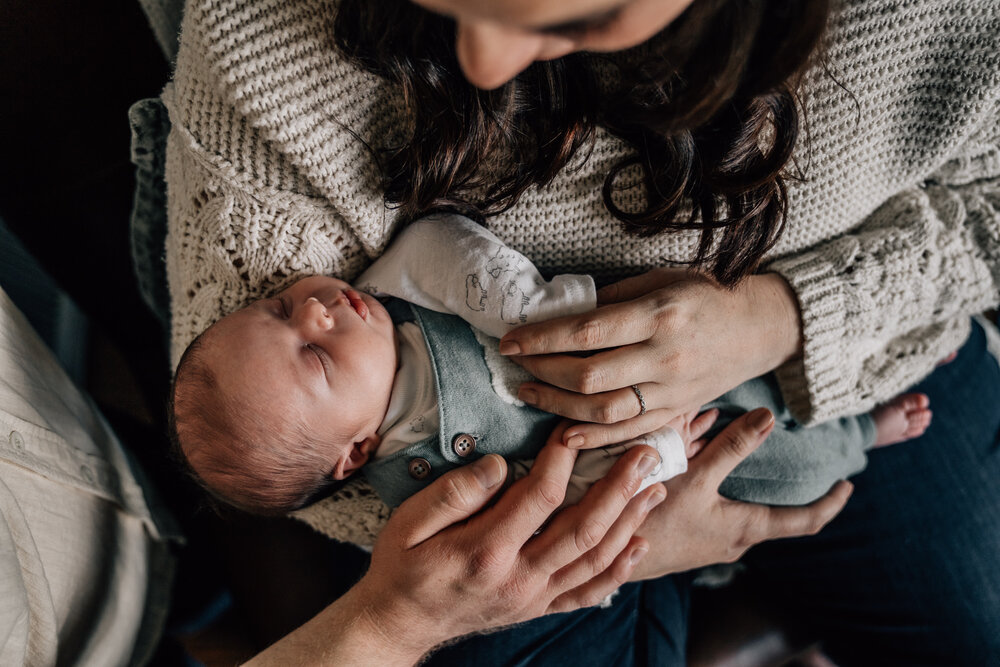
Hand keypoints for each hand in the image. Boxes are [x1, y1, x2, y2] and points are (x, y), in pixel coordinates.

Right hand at [304, 428, 664, 663]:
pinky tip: (638, 544)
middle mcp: (518, 578)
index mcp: (485, 551)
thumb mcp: (408, 523)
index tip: (572, 428)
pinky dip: (619, 570)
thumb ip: (453, 493)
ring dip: (629, 522)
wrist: (399, 624)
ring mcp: (533, 597)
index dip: (560, 459)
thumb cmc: (402, 567)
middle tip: (645, 454)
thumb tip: (497, 465)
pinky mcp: (538, 607)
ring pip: (595, 558)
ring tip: (654, 488)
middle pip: (583, 529)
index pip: (538, 497)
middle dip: (619, 488)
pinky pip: (588, 591)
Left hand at [499, 269, 802, 446]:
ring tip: (527, 393)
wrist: (759, 328)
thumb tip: (561, 315)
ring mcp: (672, 391)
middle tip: (516, 364)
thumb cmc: (705, 295)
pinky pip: (629, 432)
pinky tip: (562, 434)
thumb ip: (612, 300)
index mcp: (658, 315)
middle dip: (542, 371)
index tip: (511, 340)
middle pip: (589, 376)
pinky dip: (593, 438)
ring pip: (604, 411)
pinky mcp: (676, 412)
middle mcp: (664, 357)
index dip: (542, 339)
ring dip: (557, 406)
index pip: (587, 332)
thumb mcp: (660, 281)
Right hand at [629, 408, 852, 579]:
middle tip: (806, 470)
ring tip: (753, 464)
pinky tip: (709, 475)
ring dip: (753, 491)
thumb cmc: (655, 521)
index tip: (848, 485)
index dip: (831, 503)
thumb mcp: (695, 478)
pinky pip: (720, 515)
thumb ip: (731, 448)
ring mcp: (712, 544)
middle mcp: (734, 541)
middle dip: (792, 494)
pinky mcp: (691, 541)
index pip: (806, 521)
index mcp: (746, 528)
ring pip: (744, 514)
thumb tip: (768, 418)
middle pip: (776, 518)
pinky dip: (726, 494)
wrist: (608, 557)